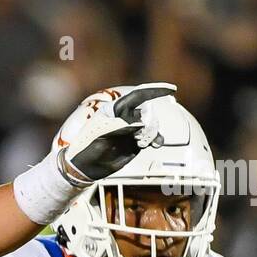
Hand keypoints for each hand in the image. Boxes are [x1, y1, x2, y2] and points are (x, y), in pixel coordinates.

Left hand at [54, 82, 176, 185]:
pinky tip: (156, 144)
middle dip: (150, 122)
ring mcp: (132, 129)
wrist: (85, 166)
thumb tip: (139, 124)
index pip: (138, 95)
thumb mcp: (100, 134)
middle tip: (140, 137)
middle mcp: (125, 117)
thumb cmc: (87, 147)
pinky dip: (157, 139)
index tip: (171, 89)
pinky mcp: (136, 141)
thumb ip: (119, 126)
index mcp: (115, 109)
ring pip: (152, 124)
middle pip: (148, 111)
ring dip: (153, 132)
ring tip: (142, 144)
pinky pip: (152, 137)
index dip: (155, 90)